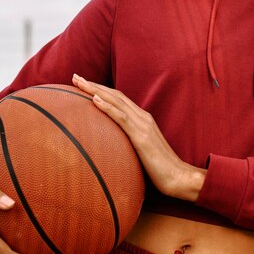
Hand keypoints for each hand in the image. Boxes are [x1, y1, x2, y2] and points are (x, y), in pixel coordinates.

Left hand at [72, 74, 205, 200]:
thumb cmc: (159, 168)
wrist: (178, 177)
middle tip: (75, 77)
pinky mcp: (141, 136)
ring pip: (116, 101)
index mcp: (142, 119)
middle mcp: (142, 117)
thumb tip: (111, 146)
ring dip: (96, 90)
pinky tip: (95, 100)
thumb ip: (128, 142)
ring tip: (79, 83)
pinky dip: (108, 107)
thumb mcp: (141, 151)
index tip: (83, 84)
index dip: (100, 89)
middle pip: (114, 95)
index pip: (118, 99)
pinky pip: (121, 117)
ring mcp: (142, 124)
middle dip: (93, 85)